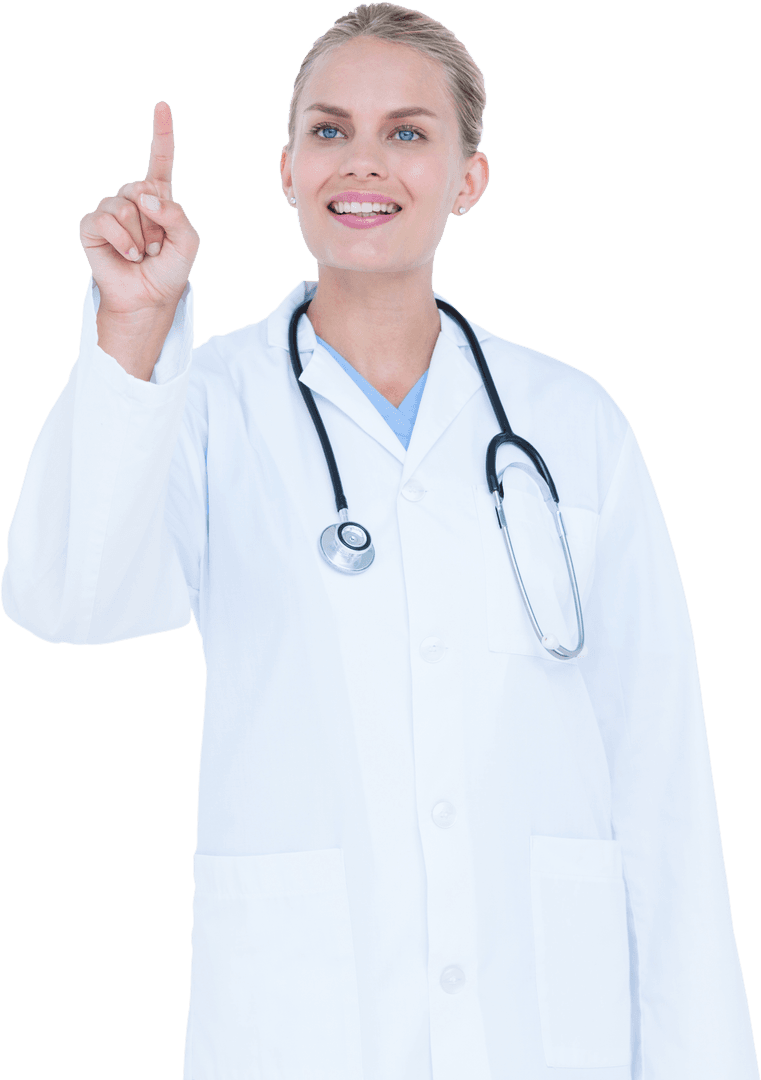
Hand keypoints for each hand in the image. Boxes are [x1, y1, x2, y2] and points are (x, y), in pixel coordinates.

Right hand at [79, 101, 199, 317]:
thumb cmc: (169, 270)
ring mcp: (111, 209)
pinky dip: (122, 241)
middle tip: (155, 247)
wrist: (148, 298)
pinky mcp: (92, 224)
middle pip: (144, 188)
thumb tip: (145, 197)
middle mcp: (133, 198)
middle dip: (156, 223)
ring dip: (140, 236)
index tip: (162, 105)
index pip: (160, 160)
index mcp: (159, 197)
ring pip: (127, 206)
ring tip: (141, 253)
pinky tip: (127, 255)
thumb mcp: (188, 243)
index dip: (161, 133)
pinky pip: (106, 219)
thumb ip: (177, 215)